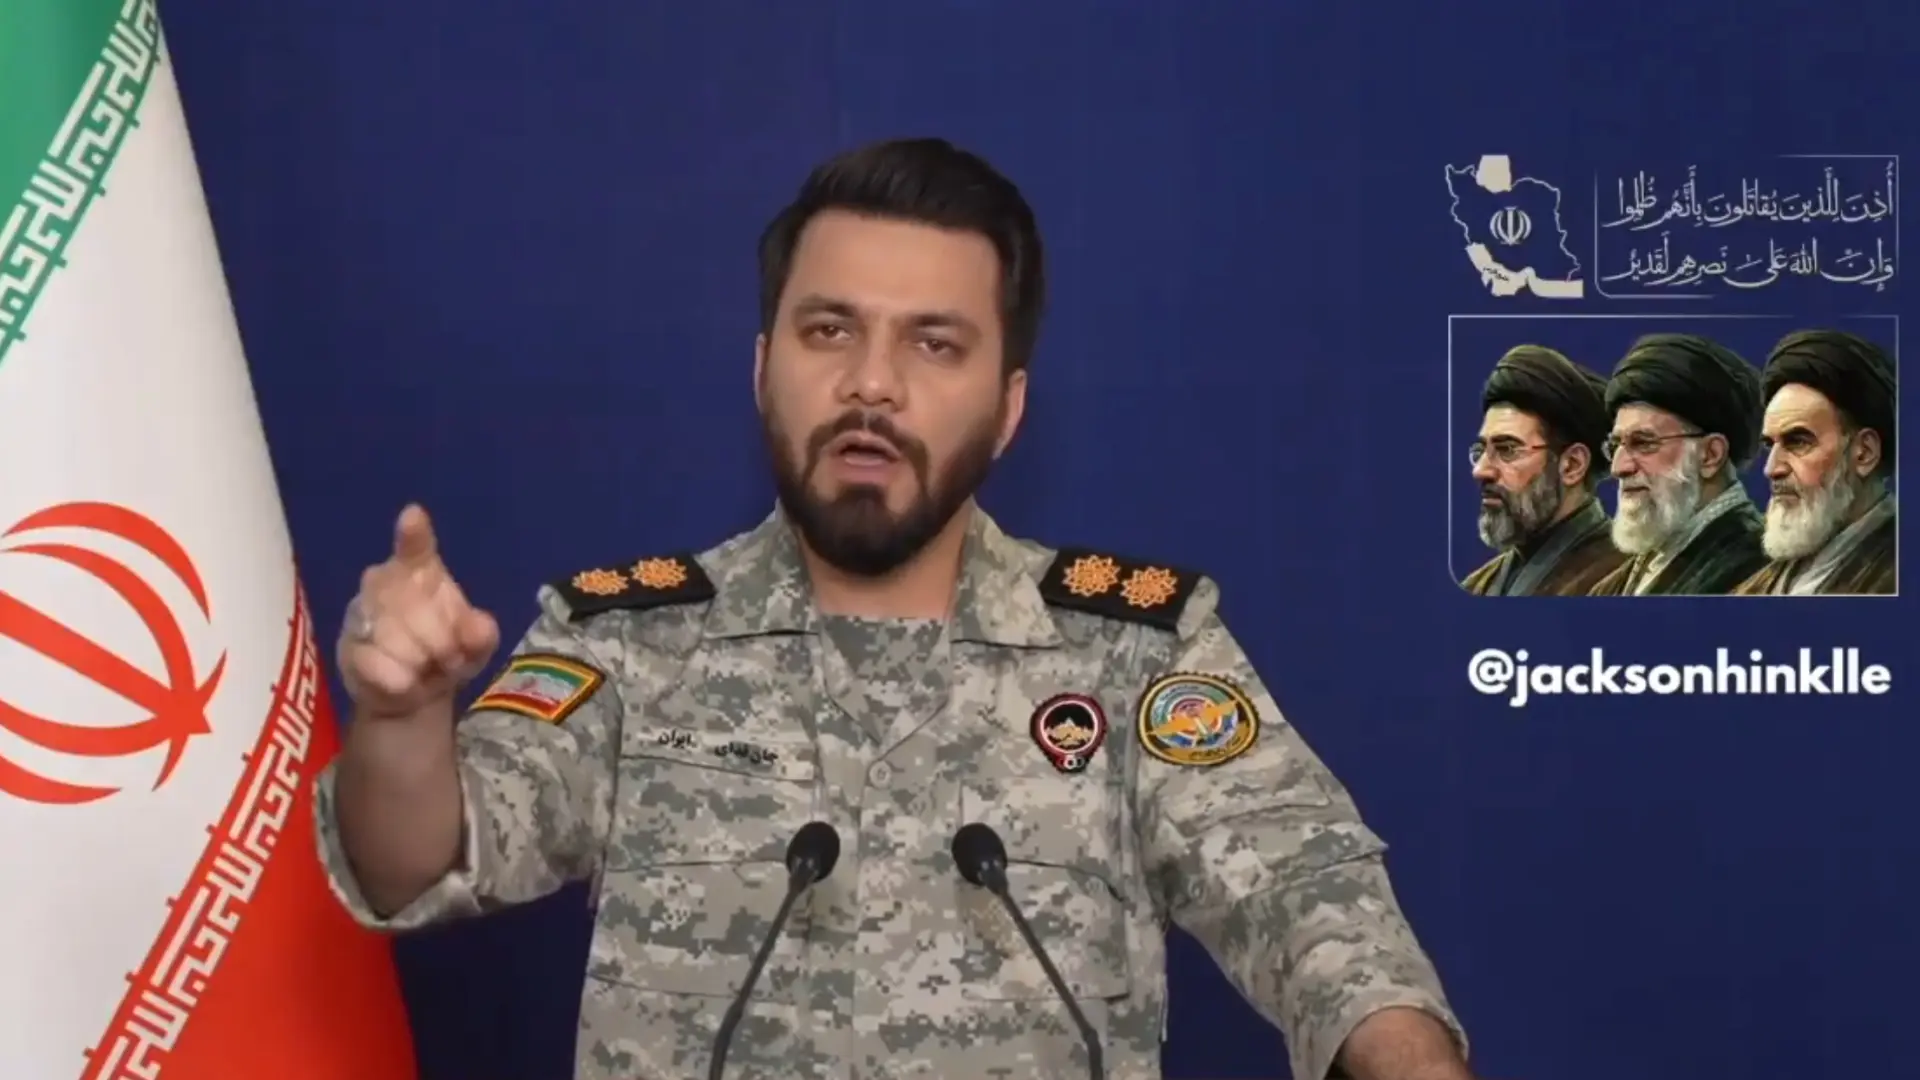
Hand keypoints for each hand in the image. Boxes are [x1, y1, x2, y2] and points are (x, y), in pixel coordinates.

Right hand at [339, 504, 499, 718]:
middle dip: (443, 642)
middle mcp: (383, 583)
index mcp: (420, 571)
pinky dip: (402, 682)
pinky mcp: (347, 648)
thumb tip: (479, 628)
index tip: (412, 517)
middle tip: (450, 658)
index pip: (415, 547)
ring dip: (422, 664)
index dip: (413, 534)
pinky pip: (381, 667)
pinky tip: (404, 681)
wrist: (413, 691)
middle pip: (416, 610)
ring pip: (397, 640)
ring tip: (426, 669)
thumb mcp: (474, 646)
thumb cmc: (446, 653)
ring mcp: (360, 614)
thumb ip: (481, 634)